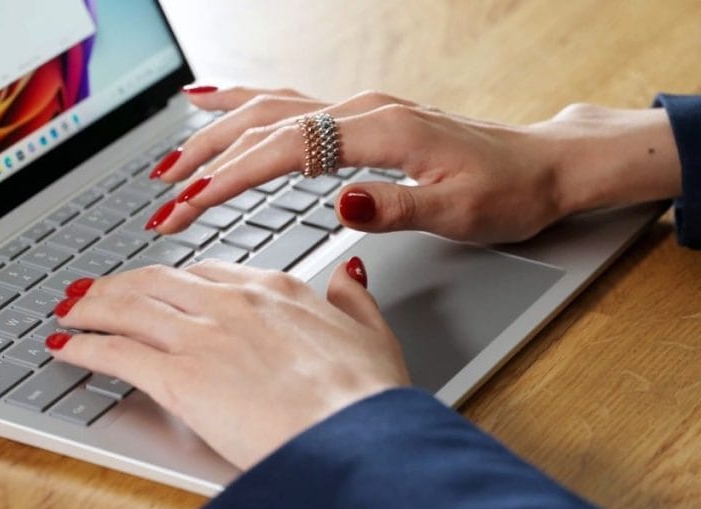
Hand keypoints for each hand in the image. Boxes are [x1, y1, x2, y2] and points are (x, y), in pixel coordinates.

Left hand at [47, 259, 409, 469]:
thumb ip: (353, 300)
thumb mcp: (372, 335)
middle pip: (155, 282)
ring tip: (68, 312)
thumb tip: (348, 275)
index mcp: (273, 291)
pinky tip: (66, 348)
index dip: (171, 281)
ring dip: (90, 308)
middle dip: (117, 286)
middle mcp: (231, 303)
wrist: (355, 434)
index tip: (156, 286)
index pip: (206, 274)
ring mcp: (201, 336)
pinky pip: (116, 352)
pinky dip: (84, 347)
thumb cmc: (367, 398)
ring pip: (128, 308)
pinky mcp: (178, 377)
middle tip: (94, 292)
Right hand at [147, 86, 680, 242]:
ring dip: (214, 132)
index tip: (189, 206)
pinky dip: (242, 103)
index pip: (285, 151)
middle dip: (206, 159)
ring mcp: (358, 109)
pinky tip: (212, 103)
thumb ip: (398, 206)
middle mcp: (362, 110)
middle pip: (264, 122)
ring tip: (169, 162)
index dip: (232, 178)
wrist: (540, 167)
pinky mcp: (358, 118)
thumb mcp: (460, 212)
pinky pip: (287, 102)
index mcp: (382, 132)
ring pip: (268, 107)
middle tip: (162, 196)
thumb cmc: (505, 192)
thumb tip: (340, 198)